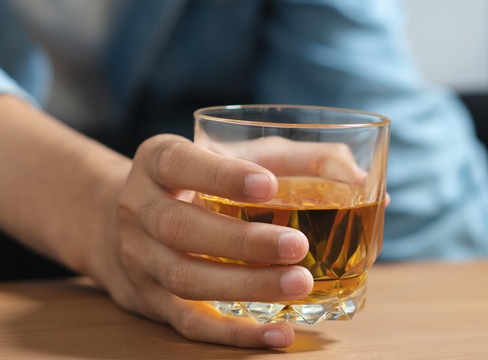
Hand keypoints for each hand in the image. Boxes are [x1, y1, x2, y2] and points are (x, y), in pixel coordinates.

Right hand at [96, 134, 313, 348]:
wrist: (132, 223)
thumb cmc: (201, 180)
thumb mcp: (234, 154)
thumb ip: (291, 159)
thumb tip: (355, 174)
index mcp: (156, 161)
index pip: (178, 163)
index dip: (218, 175)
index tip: (266, 184)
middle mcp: (138, 208)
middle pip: (179, 226)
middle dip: (240, 241)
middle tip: (297, 246)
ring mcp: (140, 257)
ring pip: (183, 278)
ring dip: (243, 285)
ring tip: (298, 283)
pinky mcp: (150, 299)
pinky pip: (188, 322)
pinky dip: (234, 332)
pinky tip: (279, 332)